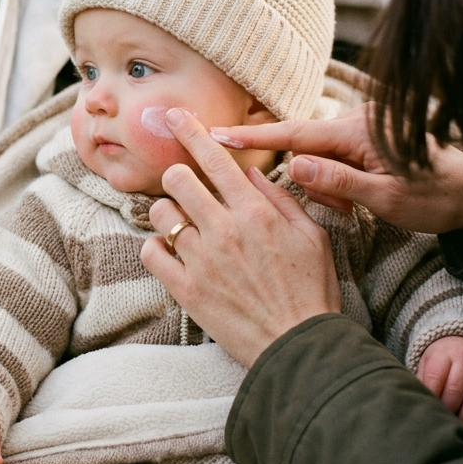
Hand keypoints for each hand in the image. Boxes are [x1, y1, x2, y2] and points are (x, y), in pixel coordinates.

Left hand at [140, 108, 341, 366]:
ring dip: (167, 213)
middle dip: (177, 177)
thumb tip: (251, 173)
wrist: (300, 347)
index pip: (214, 159)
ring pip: (160, 213)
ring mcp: (202, 260)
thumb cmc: (311, 291)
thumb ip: (280, 199)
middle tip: (184, 188)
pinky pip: (151, 252)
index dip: (190, 132)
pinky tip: (170, 251)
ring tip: (183, 225)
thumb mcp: (311, 237)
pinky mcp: (185, 289)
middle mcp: (225, 230)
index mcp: (256, 213)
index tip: (174, 116)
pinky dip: (155, 247)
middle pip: (177, 179)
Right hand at [211, 102, 462, 234]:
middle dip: (315, 181)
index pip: (294, 134)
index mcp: (358, 132)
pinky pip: (330, 159)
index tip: (216, 135)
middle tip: (345, 207)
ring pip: (316, 157)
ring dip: (327, 184)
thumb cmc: (435, 197)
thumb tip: (295, 167)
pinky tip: (357, 196)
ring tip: (356, 205)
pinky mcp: (360, 141)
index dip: (253, 137)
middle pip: (305, 149)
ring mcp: (357, 131)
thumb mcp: (386, 197)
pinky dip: (335, 180)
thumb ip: (338, 180)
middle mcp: (355, 123)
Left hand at [416, 336, 462, 430]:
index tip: (427, 411)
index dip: (431, 397)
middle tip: (442, 423)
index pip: (435, 377)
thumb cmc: (443, 360)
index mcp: (444, 353)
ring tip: (457, 428)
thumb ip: (423, 381)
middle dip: (448, 409)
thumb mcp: (428, 362)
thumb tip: (419, 405)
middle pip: (456, 389)